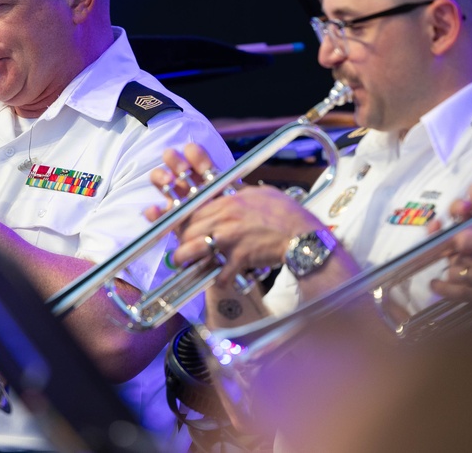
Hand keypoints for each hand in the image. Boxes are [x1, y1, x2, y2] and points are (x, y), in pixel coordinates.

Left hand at [145, 143, 322, 287]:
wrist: (303, 234)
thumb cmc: (283, 212)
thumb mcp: (256, 193)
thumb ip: (235, 193)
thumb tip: (224, 192)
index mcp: (227, 202)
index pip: (191, 209)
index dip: (177, 218)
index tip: (168, 223)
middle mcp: (224, 219)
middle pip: (188, 229)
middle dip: (179, 240)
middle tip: (178, 248)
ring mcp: (230, 239)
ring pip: (194, 250)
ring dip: (185, 259)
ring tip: (182, 264)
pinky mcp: (240, 258)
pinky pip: (220, 273)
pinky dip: (217, 279)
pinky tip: (218, 280)